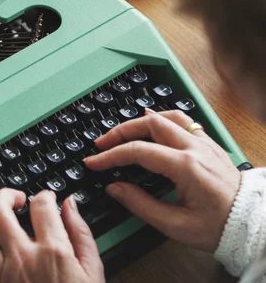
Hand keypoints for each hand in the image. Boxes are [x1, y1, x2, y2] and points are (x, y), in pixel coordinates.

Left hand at [0, 189, 104, 282]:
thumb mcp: (92, 272)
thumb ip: (81, 234)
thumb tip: (69, 205)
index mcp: (53, 253)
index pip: (41, 206)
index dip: (43, 195)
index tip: (45, 198)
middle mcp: (23, 259)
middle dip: (5, 194)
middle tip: (15, 198)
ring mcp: (1, 275)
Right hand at [84, 110, 240, 251]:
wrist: (253, 225)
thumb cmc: (219, 227)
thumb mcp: (176, 225)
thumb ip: (140, 204)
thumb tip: (115, 187)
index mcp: (185, 166)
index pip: (138, 151)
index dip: (110, 156)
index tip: (93, 162)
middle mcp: (194, 148)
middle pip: (149, 123)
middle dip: (120, 131)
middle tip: (102, 144)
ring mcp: (204, 143)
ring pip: (166, 116)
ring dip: (140, 121)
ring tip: (122, 132)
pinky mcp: (209, 144)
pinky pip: (183, 121)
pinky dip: (162, 118)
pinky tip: (152, 123)